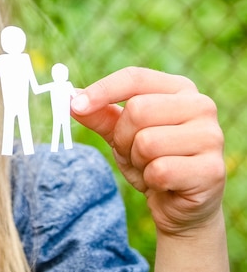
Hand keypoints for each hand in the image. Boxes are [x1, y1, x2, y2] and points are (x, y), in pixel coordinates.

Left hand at [70, 67, 224, 236]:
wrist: (179, 204)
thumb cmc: (151, 160)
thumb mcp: (121, 133)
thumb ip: (99, 114)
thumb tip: (71, 98)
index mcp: (179, 88)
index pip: (135, 77)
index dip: (102, 90)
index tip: (75, 106)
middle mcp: (201, 106)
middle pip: (138, 109)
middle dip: (122, 137)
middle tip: (132, 152)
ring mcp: (211, 137)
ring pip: (147, 142)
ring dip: (137, 161)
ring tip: (150, 167)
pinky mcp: (212, 170)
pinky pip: (160, 170)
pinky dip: (151, 180)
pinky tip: (164, 183)